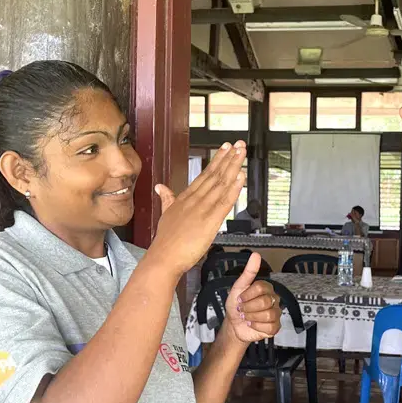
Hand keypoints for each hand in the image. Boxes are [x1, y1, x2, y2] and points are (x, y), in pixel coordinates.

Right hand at [150, 141, 245, 275]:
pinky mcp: (210, 221)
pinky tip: (240, 176)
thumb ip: (166, 198)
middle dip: (228, 158)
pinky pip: (225, 201)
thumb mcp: (165, 214)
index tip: (226, 149)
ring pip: (221, 184)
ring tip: (242, 153)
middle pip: (214, 175)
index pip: (204, 175)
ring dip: (233, 167)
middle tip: (239, 144)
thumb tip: (159, 186)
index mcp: (186, 198)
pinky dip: (233, 188)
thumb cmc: (166, 241)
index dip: (217, 161)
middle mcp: (195, 200)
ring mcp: (203, 209)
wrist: (163, 258)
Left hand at [224, 253, 281, 342]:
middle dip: (248, 307)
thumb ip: (248, 271)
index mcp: (266, 288)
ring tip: (247, 317)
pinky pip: (269, 326)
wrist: (234, 325)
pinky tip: (253, 324)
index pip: (260, 287)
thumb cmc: (236, 306)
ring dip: (252, 317)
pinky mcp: (275, 326)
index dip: (247, 294)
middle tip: (242, 309)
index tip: (240, 298)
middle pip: (264, 301)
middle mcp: (273, 299)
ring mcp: (276, 313)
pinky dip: (257, 326)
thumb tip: (255, 255)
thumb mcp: (238, 287)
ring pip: (267, 314)